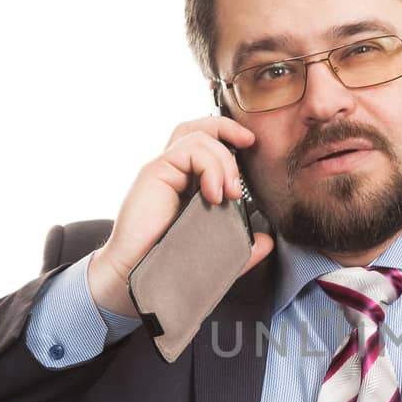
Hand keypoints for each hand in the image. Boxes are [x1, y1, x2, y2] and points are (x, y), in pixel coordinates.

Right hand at [86, 116, 274, 314]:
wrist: (135, 274)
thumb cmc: (167, 261)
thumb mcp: (215, 250)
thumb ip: (241, 245)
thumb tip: (266, 241)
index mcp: (186, 182)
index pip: (205, 142)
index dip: (228, 135)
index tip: (251, 145)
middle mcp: (173, 171)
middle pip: (197, 127)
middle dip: (227, 128)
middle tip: (249, 145)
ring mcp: (163, 170)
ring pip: (197, 137)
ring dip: (223, 160)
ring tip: (231, 192)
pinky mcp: (154, 173)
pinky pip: (187, 151)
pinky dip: (209, 167)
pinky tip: (216, 194)